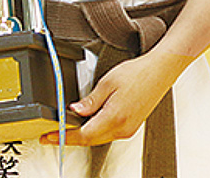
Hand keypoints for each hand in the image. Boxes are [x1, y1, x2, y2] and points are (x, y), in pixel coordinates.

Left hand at [41, 49, 182, 147]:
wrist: (162, 70)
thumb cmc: (138, 72)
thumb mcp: (108, 82)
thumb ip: (90, 101)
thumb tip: (74, 111)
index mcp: (114, 118)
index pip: (82, 135)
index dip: (63, 137)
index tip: (48, 137)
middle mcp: (122, 128)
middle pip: (89, 140)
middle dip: (70, 137)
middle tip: (53, 133)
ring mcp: (128, 129)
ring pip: (98, 138)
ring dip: (83, 134)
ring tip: (68, 126)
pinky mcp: (132, 127)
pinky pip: (108, 133)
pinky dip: (96, 130)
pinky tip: (90, 122)